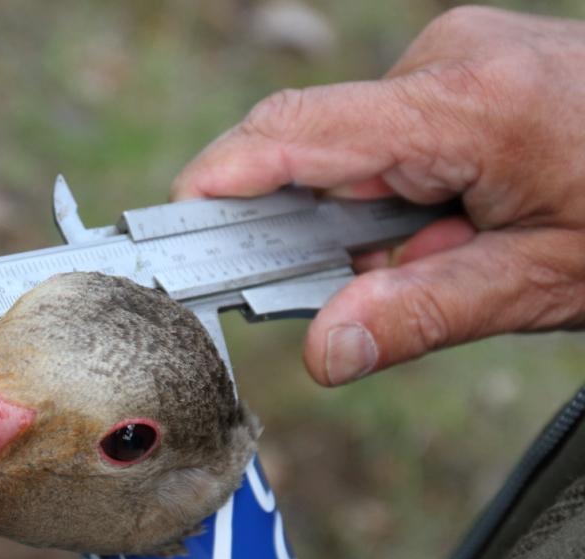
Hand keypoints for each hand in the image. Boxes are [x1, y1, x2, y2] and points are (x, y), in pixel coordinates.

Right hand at [173, 6, 584, 385]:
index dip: (218, 180)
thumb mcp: (545, 282)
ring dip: (363, 214)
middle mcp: (447, 59)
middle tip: (352, 293)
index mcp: (468, 103)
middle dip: (310, 226)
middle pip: (315, 144)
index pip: (297, 132)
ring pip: (350, 144)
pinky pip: (385, 130)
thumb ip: (422, 313)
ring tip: (444, 252)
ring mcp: (455, 54)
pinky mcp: (462, 66)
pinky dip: (391, 189)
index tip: (165, 229)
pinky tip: (448, 220)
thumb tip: (323, 351)